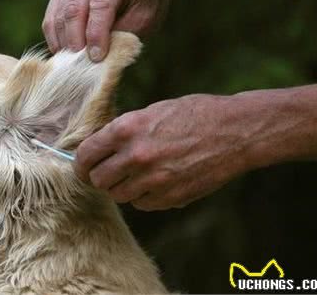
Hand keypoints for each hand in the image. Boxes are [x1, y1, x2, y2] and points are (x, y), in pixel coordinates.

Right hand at [41, 0, 169, 61]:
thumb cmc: (144, 4)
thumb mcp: (143, 19)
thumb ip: (120, 35)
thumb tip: (95, 58)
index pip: (100, 5)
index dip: (96, 34)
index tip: (97, 58)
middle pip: (74, 9)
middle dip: (75, 41)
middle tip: (79, 64)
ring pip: (59, 15)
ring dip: (63, 43)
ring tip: (71, 63)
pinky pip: (50, 18)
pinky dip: (55, 39)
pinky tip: (63, 53)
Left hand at [75, 94, 254, 210]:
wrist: (235, 131)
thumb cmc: (194, 114)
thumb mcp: (152, 112)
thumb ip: (123, 131)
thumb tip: (99, 148)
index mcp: (127, 129)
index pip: (86, 155)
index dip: (80, 163)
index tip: (83, 166)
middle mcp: (136, 156)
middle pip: (98, 180)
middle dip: (99, 176)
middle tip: (106, 172)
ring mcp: (154, 179)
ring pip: (118, 195)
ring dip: (121, 187)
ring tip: (134, 175)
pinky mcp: (171, 197)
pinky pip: (142, 205)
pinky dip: (143, 197)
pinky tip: (154, 182)